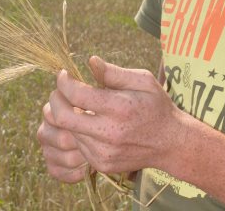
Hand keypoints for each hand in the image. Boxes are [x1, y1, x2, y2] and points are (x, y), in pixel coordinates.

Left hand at [42, 56, 185, 175]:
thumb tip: (91, 61)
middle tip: (59, 91)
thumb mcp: (143, 81)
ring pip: (67, 132)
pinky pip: (77, 146)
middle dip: (54, 100)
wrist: (170, 142)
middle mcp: (110, 133)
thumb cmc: (156, 105)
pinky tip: (87, 123)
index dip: (64, 82)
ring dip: (65, 117)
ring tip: (75, 105)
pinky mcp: (101, 164)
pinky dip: (76, 132)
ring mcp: (104, 152)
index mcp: (120, 107)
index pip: (77, 95)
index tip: (63, 74)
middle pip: (63, 118)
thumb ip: (114, 72)